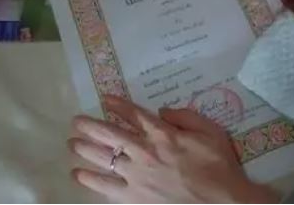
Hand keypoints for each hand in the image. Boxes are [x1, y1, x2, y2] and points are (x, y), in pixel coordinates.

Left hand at [68, 95, 279, 202]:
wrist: (222, 203)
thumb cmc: (219, 167)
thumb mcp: (211, 132)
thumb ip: (186, 117)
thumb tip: (162, 111)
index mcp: (163, 134)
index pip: (134, 114)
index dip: (117, 105)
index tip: (105, 99)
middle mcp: (144, 152)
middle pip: (110, 134)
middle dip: (90, 125)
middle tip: (76, 121)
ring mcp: (136, 176)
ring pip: (103, 158)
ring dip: (84, 149)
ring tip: (72, 144)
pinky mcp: (133, 198)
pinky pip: (105, 187)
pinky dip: (89, 180)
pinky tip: (78, 174)